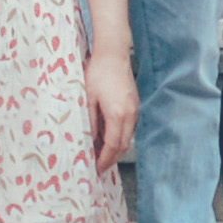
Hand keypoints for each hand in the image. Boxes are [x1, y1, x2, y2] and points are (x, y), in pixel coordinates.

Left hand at [82, 41, 138, 171]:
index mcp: (117, 114)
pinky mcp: (135, 105)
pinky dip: (120, 137)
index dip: (105, 159)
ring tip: (102, 154)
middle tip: (99, 166)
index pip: (113, 145)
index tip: (97, 168)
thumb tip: (90, 140)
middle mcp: (130, 115)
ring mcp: (135, 110)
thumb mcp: (88, 98)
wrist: (113, 54)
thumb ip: (90, 122)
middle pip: (123, 145)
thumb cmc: (98, 73)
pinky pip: (129, 128)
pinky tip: (109, 137)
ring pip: (128, 137)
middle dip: (112, 158)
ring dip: (116, 148)